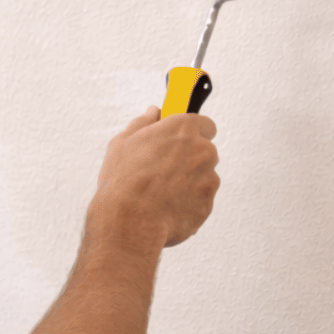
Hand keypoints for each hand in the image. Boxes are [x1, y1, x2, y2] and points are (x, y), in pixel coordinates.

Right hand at [88, 108, 219, 249]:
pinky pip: (201, 201)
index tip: (181, 142)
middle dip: (190, 160)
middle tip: (164, 171)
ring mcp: (209, 178)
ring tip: (161, 194)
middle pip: (205, 152)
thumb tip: (154, 112)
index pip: (205, 124)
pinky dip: (188, 204)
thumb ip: (144, 123)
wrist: (130, 221)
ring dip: (190, 183)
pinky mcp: (208, 203)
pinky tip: (166, 207)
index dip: (193, 134)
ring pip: (204, 178)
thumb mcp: (124, 142)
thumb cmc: (124, 180)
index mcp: (185, 129)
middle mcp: (203, 150)